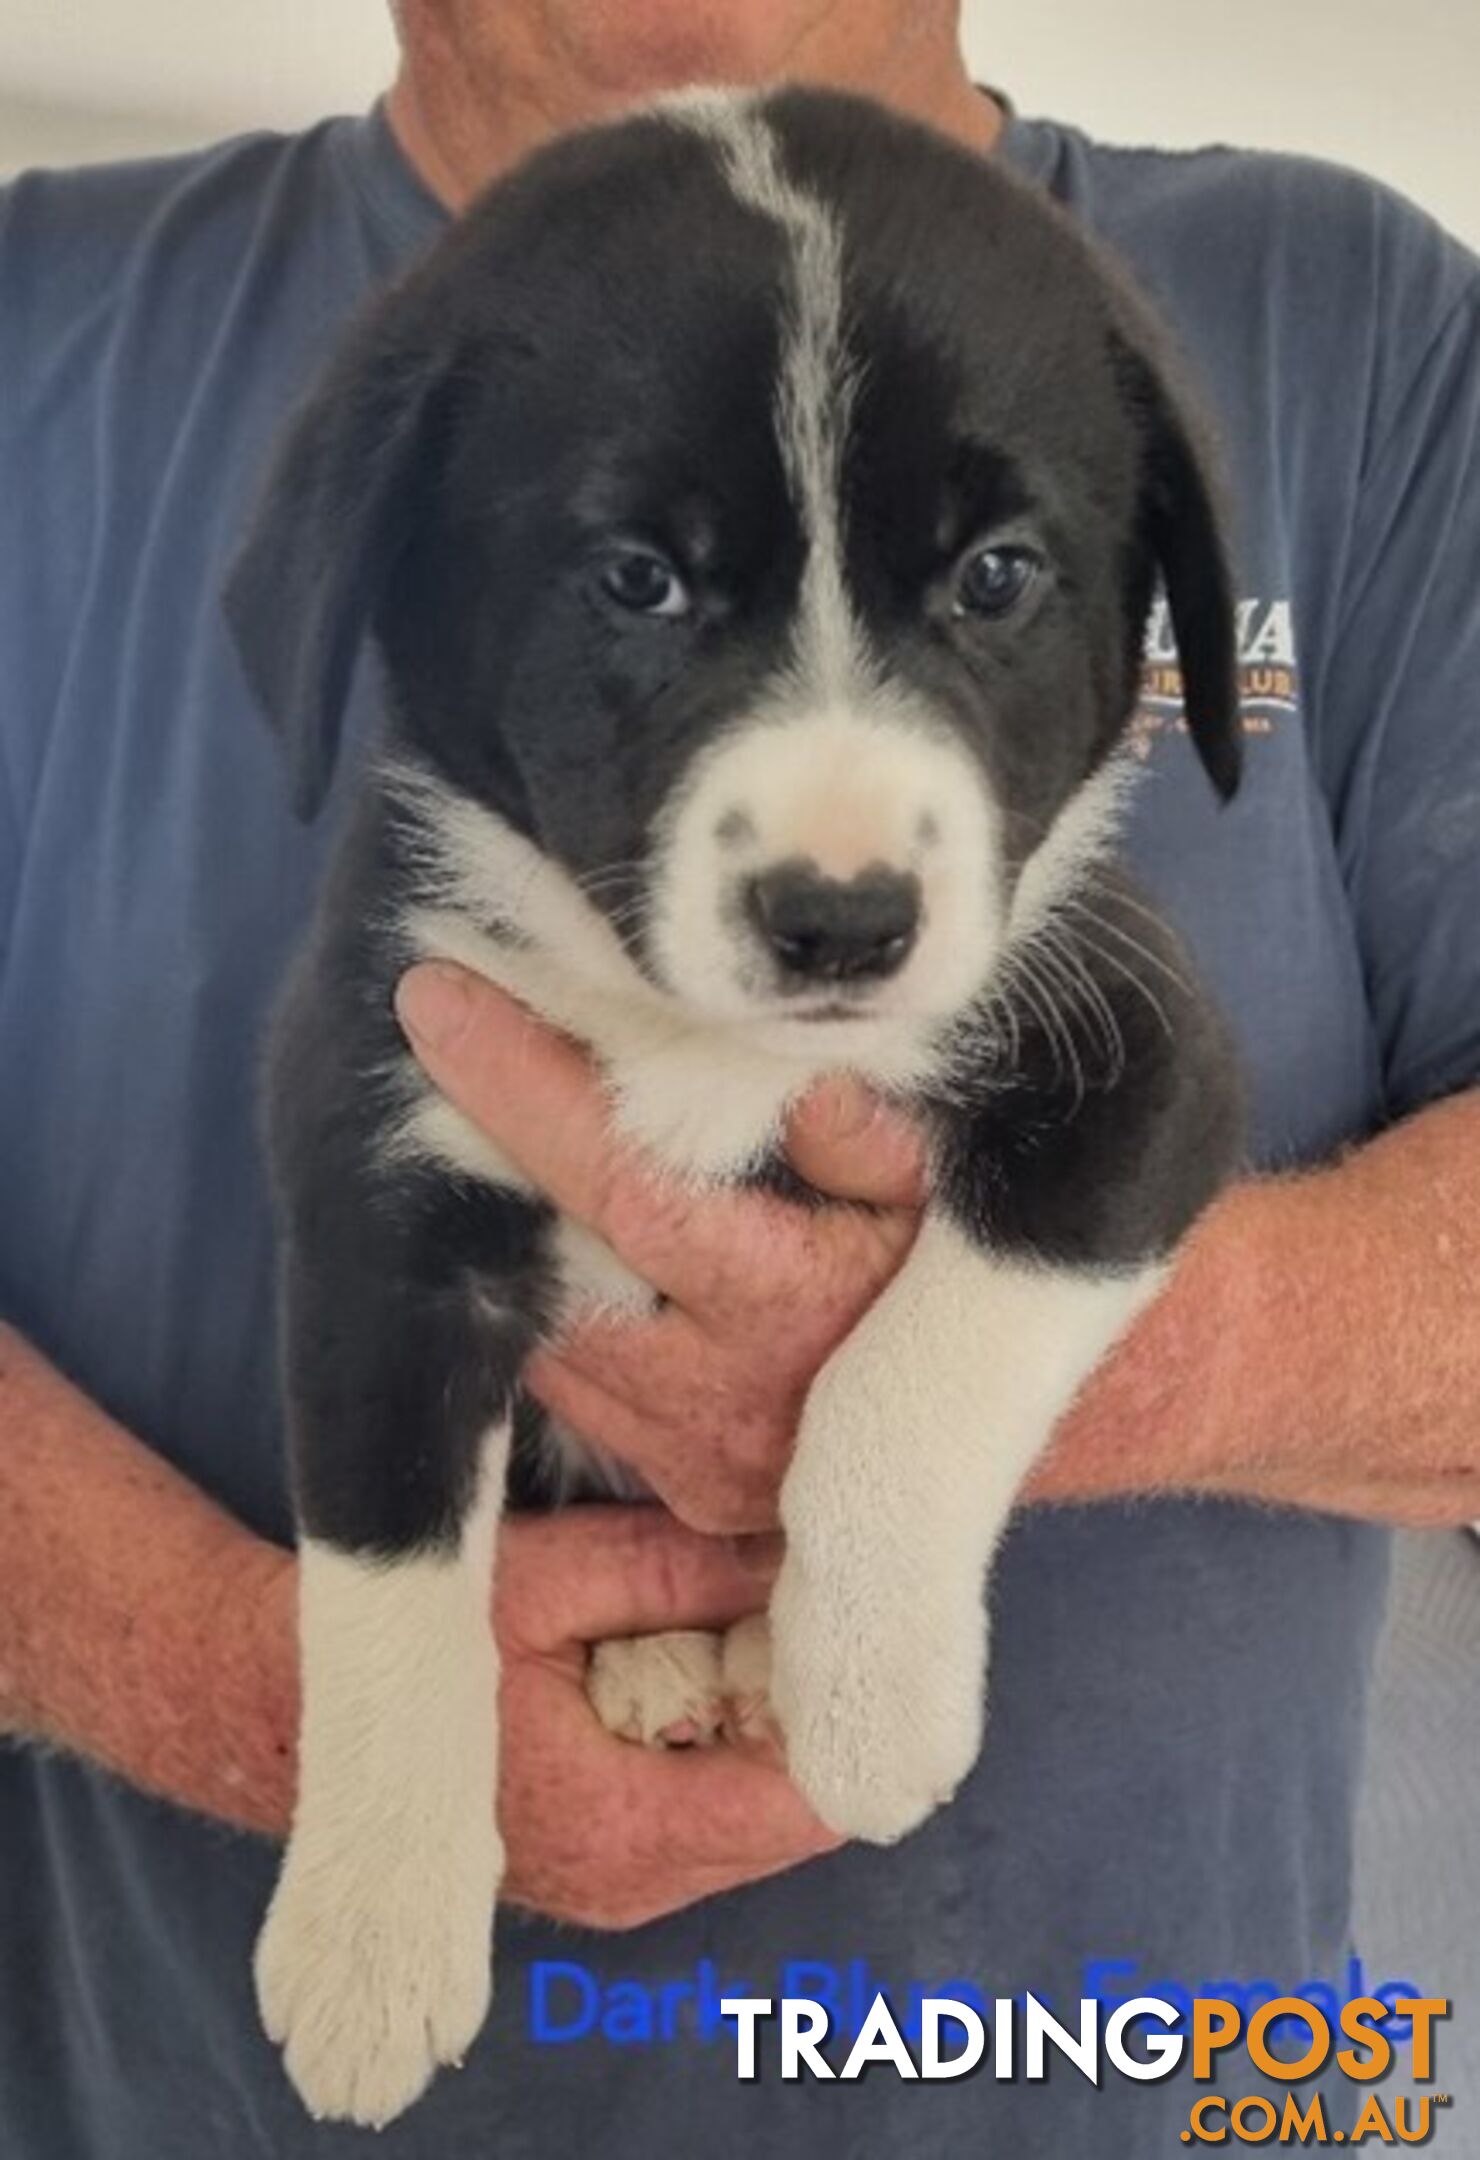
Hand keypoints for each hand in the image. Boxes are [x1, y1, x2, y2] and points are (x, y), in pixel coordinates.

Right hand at [249, 1506, 835, 1925]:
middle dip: (810, 1714)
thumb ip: (675, 1573)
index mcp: (624, 1825)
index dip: (842, 1712)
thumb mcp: (550, 1582)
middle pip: (789, 1817)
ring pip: (752, 1820)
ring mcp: (618, 1886)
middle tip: (803, 1608)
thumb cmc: (414, 1646)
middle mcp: (633, 1883)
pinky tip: (703, 1668)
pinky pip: (706, 1815)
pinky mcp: (604, 1864)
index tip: (851, 1624)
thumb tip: (789, 1554)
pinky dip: (724, 1748)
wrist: (293, 1705)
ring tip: (750, 1626)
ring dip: (766, 1729)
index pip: (799, 1804)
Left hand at [395, 964, 925, 1532]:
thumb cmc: (957, 1263)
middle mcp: (726, 1398)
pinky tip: (544, 1237)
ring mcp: (696, 1455)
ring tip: (476, 1129)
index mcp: (791, 1302)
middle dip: (482, 1156)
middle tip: (428, 1052)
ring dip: (508, 1235)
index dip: (525, 1090)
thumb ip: (863, 1131)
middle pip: (554, 1260)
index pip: (625, 1180)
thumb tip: (789, 1072)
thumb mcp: (936, 1180)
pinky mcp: (683, 1486)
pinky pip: (574, 1388)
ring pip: (547, 1331)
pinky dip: (546, 1309)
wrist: (993, 1415)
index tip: (440, 1001)